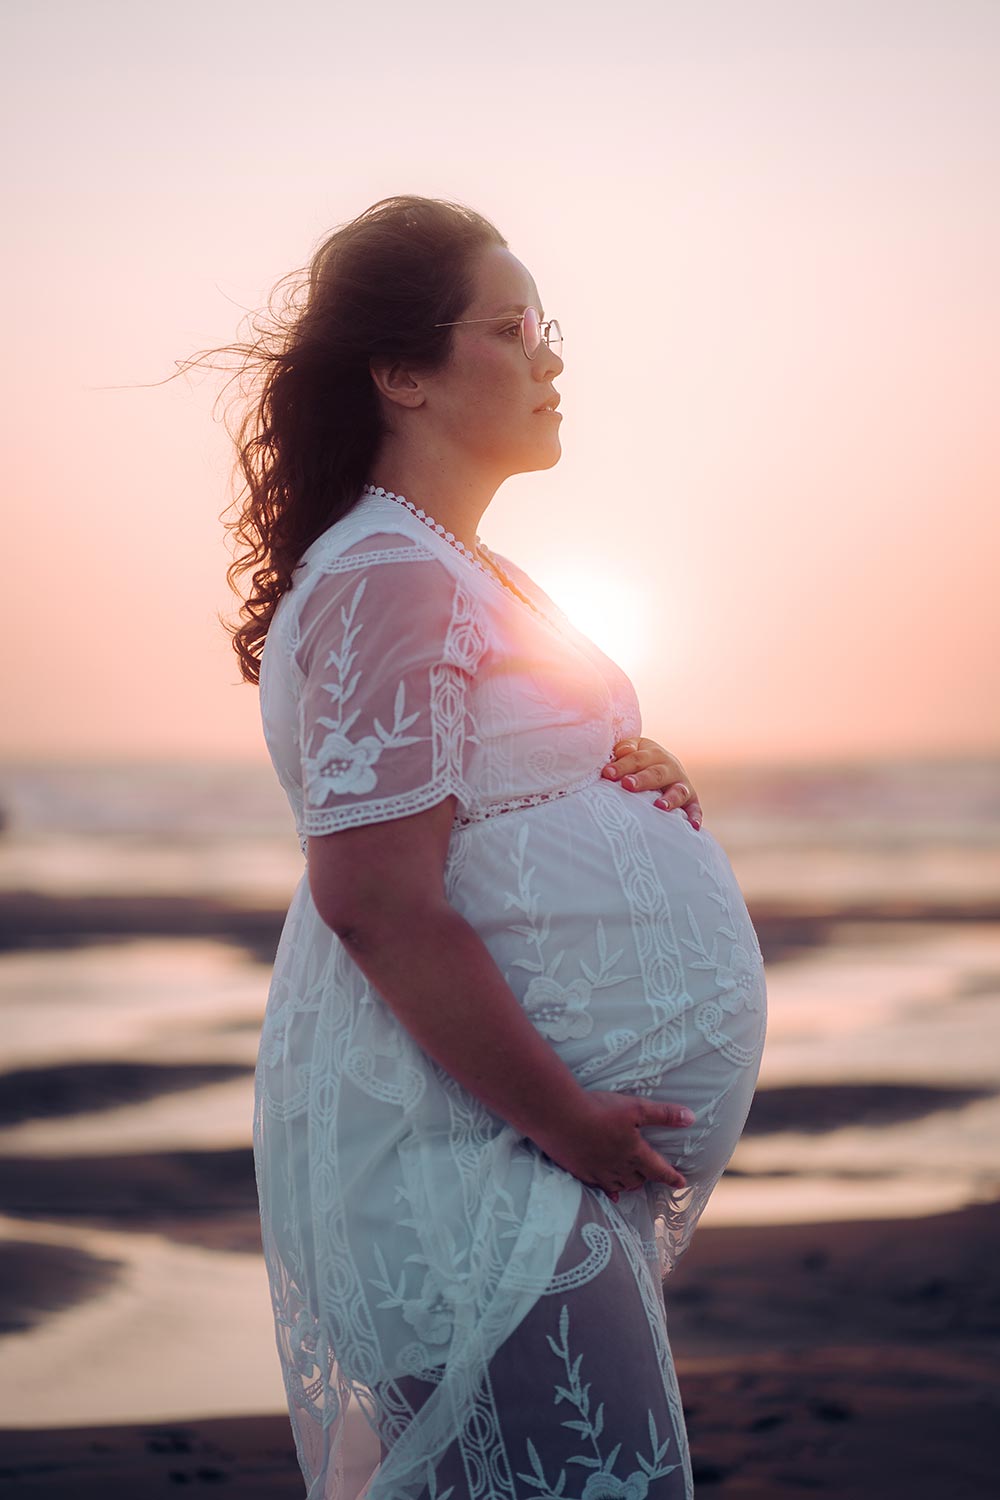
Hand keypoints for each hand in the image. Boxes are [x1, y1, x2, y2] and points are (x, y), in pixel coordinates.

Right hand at [530, 1090, 693, 1202]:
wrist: (559, 1116)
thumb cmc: (599, 1109)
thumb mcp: (635, 1107)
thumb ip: (663, 1114)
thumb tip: (691, 1118)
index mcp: (634, 1152)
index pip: (659, 1169)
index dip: (671, 1176)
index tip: (681, 1183)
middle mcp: (618, 1167)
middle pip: (638, 1179)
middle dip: (648, 1178)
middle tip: (653, 1175)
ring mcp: (598, 1171)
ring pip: (620, 1185)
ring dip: (630, 1184)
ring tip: (634, 1181)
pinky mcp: (580, 1171)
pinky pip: (599, 1188)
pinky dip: (609, 1192)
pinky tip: (611, 1195)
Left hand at [601, 738, 702, 829]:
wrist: (665, 764)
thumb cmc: (640, 760)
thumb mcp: (634, 748)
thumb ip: (625, 749)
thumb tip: (622, 752)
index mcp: (654, 754)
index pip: (637, 759)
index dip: (622, 766)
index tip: (607, 774)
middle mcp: (671, 767)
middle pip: (656, 774)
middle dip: (642, 780)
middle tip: (627, 784)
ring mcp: (682, 784)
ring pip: (678, 790)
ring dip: (670, 798)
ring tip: (659, 806)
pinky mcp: (691, 800)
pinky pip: (695, 809)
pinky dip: (695, 817)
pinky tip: (692, 826)